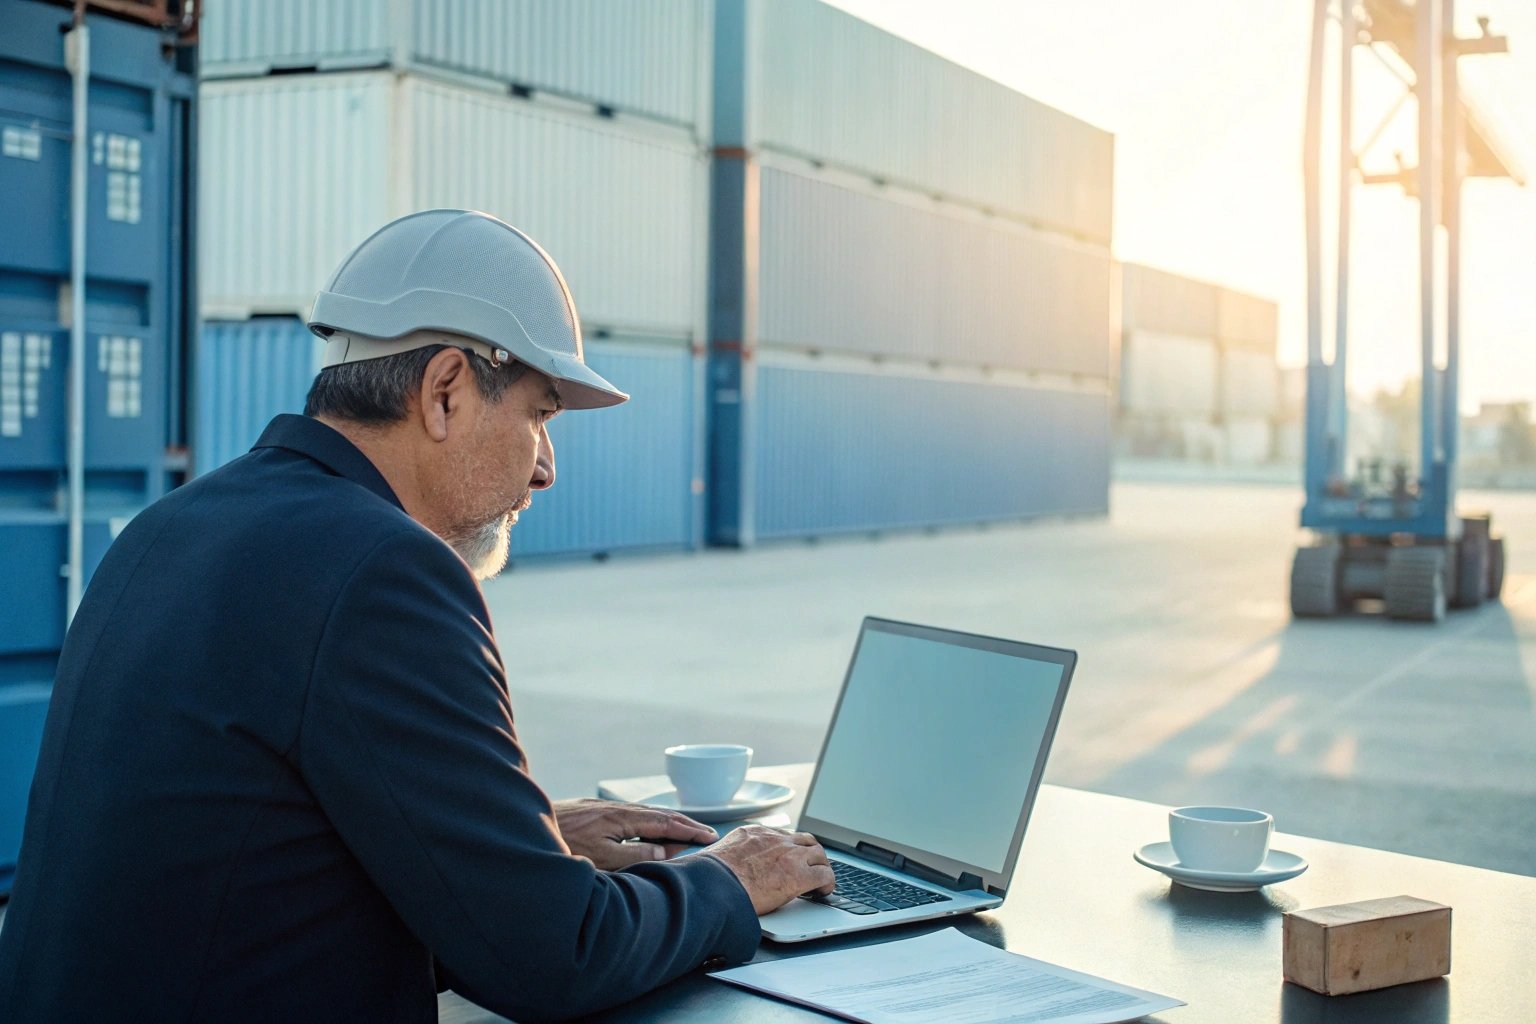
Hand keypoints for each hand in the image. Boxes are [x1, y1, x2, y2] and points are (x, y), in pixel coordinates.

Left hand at [552, 799, 718, 870]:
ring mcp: (604, 810)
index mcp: (623, 817)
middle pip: (660, 815)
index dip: (691, 831)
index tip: (712, 837)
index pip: (667, 823)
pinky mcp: (592, 814)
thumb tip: (665, 853)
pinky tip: (645, 833)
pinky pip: (631, 818)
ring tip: (683, 835)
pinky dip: (648, 825)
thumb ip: (636, 856)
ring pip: (645, 816)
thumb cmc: (563, 846)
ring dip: (667, 825)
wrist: (525, 828)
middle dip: (685, 825)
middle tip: (707, 835)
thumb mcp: (603, 859)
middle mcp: (617, 810)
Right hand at [703, 825, 835, 914]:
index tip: (790, 857)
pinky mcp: (798, 874)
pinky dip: (828, 882)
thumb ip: (728, 857)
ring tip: (821, 879)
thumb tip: (719, 869)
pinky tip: (824, 891)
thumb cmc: (710, 878)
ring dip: (821, 865)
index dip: (789, 848)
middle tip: (812, 866)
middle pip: (804, 840)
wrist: (717, 886)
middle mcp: (774, 839)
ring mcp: (789, 854)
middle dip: (810, 853)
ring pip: (818, 853)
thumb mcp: (717, 856)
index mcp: (754, 834)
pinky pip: (824, 874)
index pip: (780, 835)